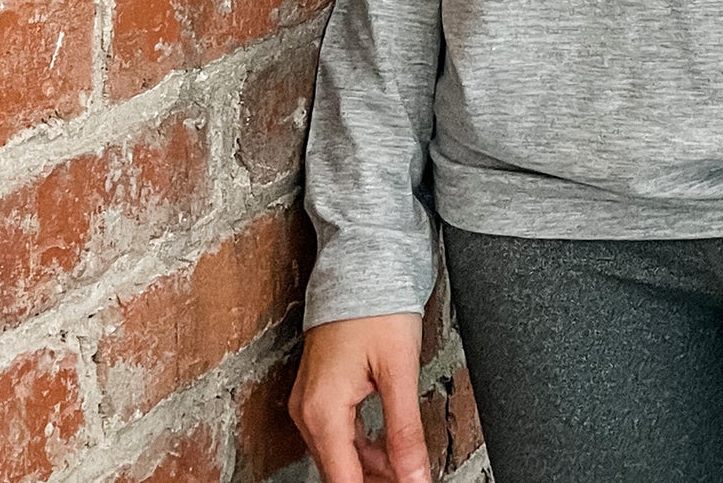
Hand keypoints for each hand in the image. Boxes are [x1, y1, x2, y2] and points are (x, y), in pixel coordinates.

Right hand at [288, 314, 433, 482]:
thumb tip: (414, 477)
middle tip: (409, 478)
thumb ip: (405, 431)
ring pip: (338, 453)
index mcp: (323, 410)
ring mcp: (310, 399)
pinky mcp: (319, 389)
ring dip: (370, 467)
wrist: (362, 262)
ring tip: (404, 469)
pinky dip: (361, 445)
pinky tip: (387, 448)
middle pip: (338, 471)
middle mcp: (308, 409)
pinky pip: (337, 432)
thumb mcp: (400, 370)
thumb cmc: (377, 304)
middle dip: (374, 480)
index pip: (343, 480)